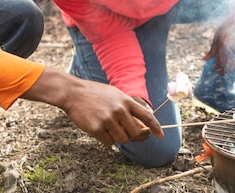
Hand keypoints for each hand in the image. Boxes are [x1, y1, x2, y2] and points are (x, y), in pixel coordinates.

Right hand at [22, 69, 163, 145]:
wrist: (74, 93)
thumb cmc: (96, 94)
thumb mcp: (115, 95)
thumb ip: (129, 108)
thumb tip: (142, 125)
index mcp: (126, 100)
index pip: (146, 116)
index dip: (155, 127)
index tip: (160, 135)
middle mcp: (119, 110)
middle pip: (135, 132)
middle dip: (133, 136)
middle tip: (127, 134)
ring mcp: (108, 120)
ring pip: (122, 139)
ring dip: (118, 137)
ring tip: (109, 127)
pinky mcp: (96, 128)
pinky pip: (108, 142)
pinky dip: (106, 139)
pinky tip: (99, 128)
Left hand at [203, 0, 234, 74]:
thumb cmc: (225, 29)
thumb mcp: (216, 38)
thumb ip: (211, 51)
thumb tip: (204, 59)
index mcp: (223, 45)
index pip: (220, 63)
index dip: (216, 67)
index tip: (213, 66)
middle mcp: (232, 48)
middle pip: (228, 67)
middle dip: (222, 71)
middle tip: (218, 70)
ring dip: (229, 69)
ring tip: (223, 67)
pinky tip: (230, 63)